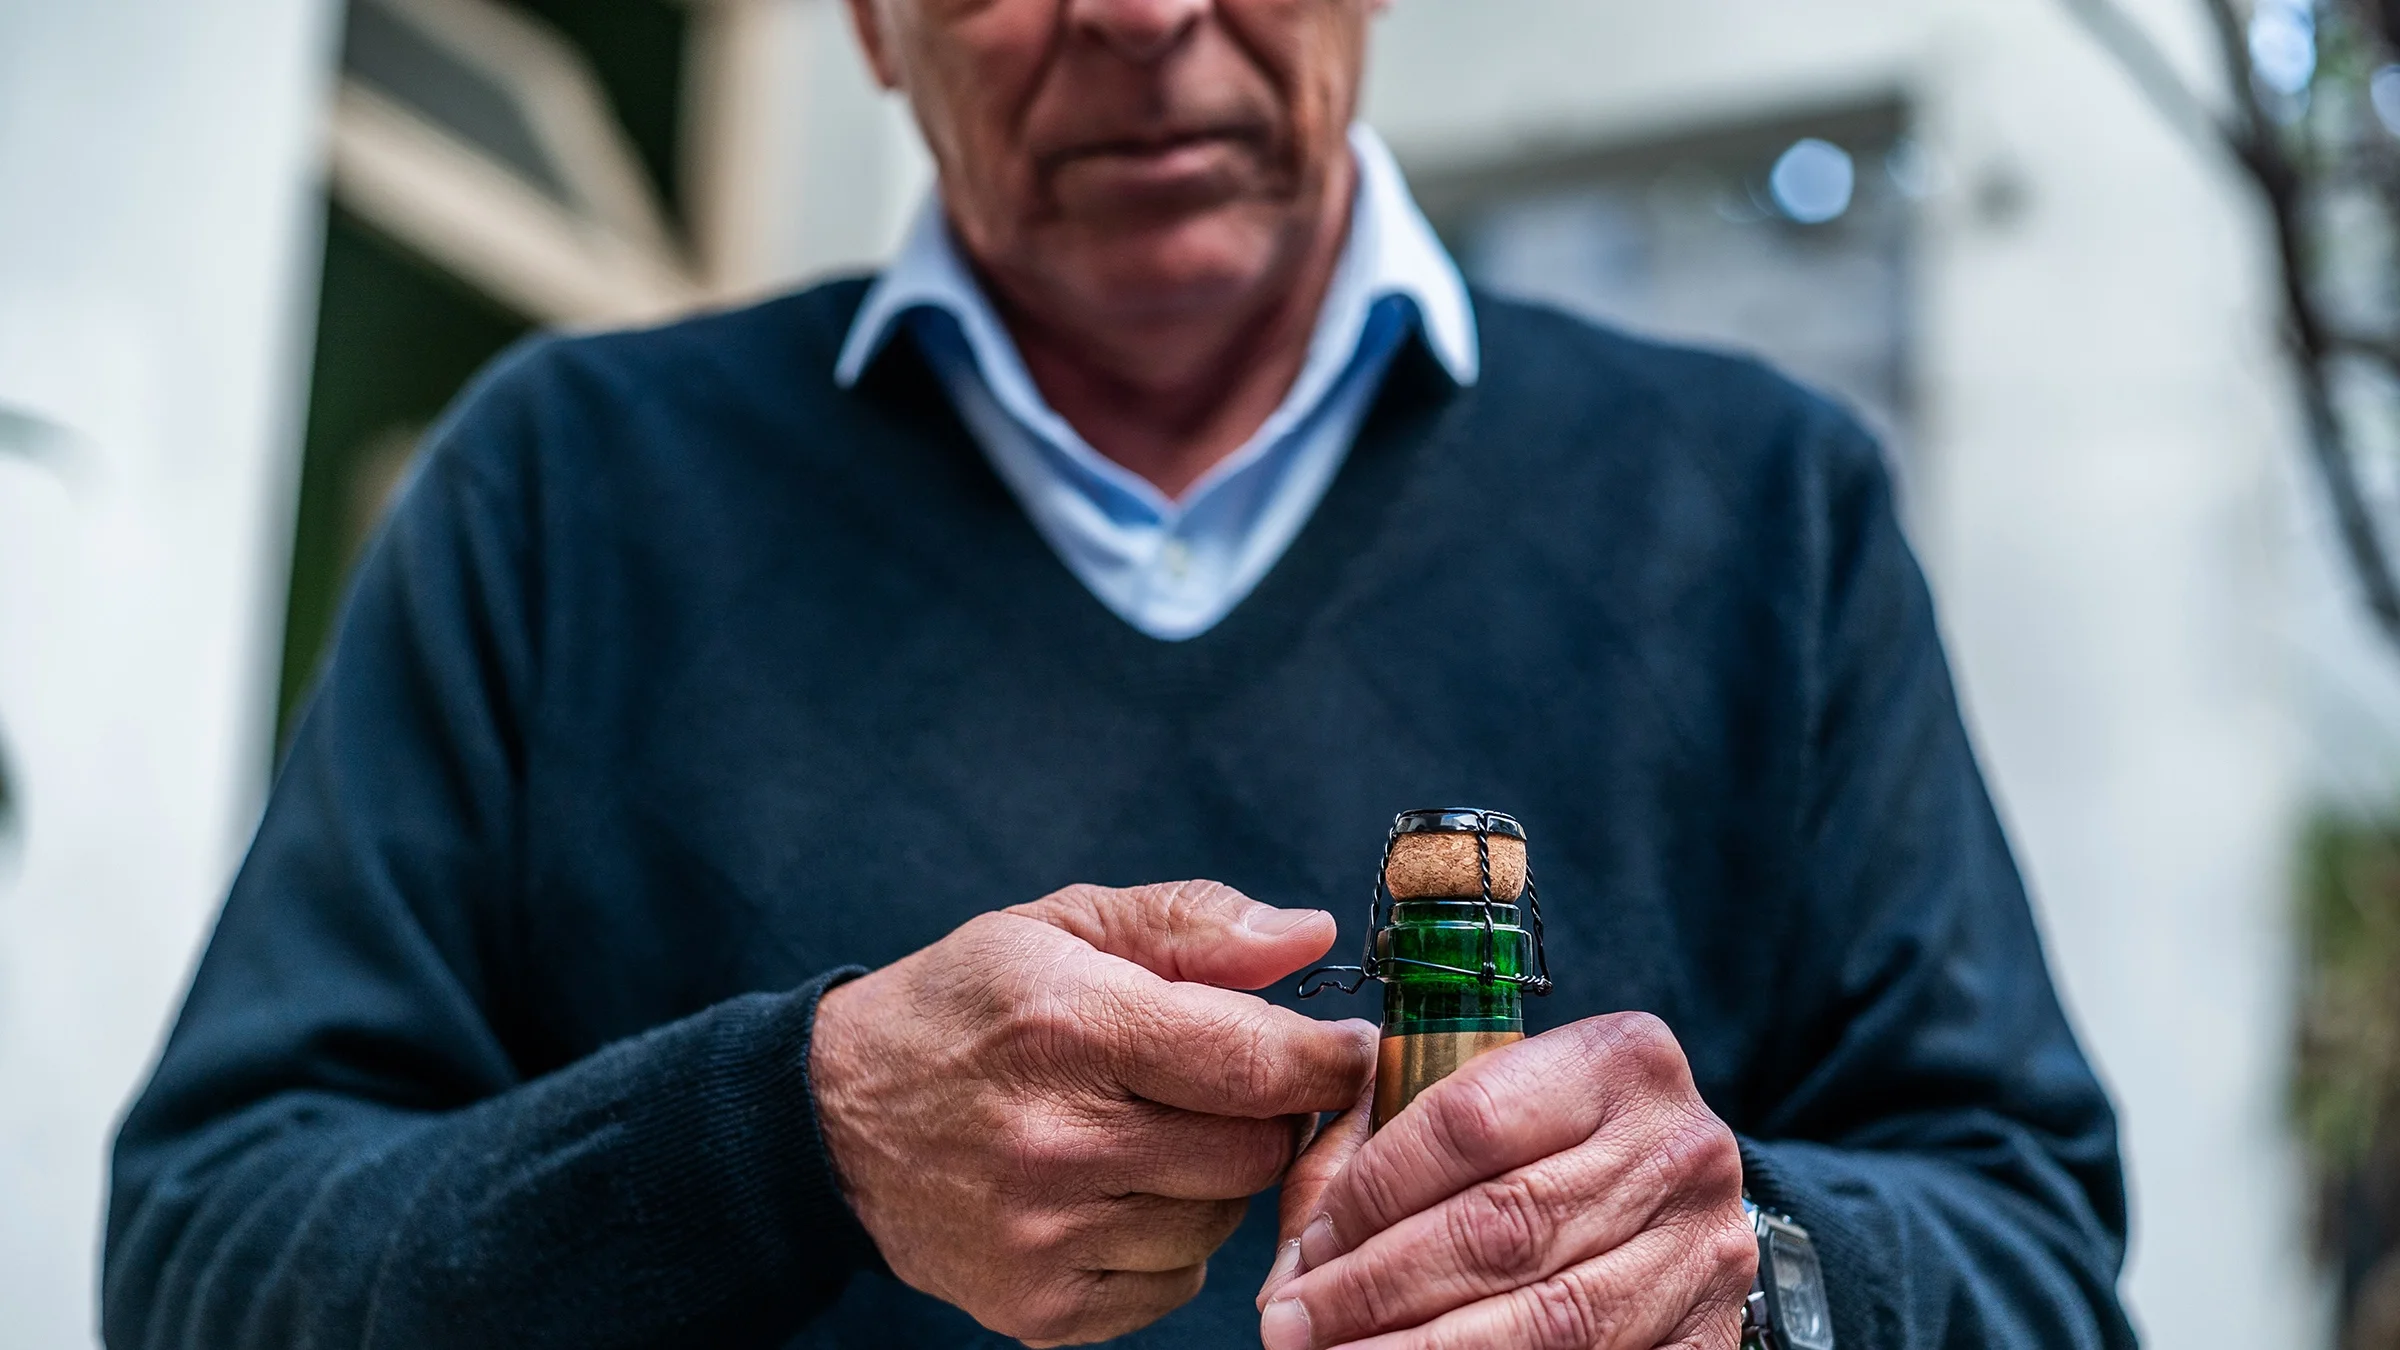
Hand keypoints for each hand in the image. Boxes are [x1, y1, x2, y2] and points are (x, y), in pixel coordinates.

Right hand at [810, 880, 1376, 1346]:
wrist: (834, 1120)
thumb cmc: (965, 1007)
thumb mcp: (1063, 925)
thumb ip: (1193, 924)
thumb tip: (1310, 937)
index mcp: (1073, 1027)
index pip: (1255, 1064)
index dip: (1325, 1058)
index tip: (1342, 1047)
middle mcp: (1058, 1141)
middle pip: (1254, 1152)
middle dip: (1266, 1114)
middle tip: (1232, 1085)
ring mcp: (1045, 1236)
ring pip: (1223, 1222)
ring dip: (1216, 1180)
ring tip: (1156, 1134)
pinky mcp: (1039, 1307)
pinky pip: (1174, 1284)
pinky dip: (1170, 1241)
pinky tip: (1119, 1192)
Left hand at [1253, 1014, 1755, 1349]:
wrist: (1673, 1206)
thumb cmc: (1547, 1152)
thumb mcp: (1478, 1115)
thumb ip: (1380, 1158)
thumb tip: (1295, 1266)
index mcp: (1618, 1060)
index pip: (1468, 1121)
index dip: (1372, 1192)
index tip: (1309, 1243)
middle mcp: (1678, 1147)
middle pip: (1501, 1226)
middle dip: (1377, 1286)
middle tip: (1294, 1325)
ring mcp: (1704, 1249)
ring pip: (1546, 1317)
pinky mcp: (1712, 1335)